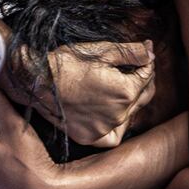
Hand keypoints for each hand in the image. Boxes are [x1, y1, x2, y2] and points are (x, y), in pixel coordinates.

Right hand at [13, 41, 155, 146]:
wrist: (37, 80)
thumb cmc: (68, 62)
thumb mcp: (103, 50)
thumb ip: (132, 52)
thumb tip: (151, 52)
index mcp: (126, 91)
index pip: (147, 75)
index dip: (146, 61)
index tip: (143, 51)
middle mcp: (119, 114)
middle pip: (143, 95)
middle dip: (142, 79)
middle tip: (134, 67)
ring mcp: (105, 128)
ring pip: (130, 114)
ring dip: (130, 100)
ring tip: (118, 86)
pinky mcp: (91, 137)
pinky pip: (114, 135)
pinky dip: (116, 126)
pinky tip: (112, 114)